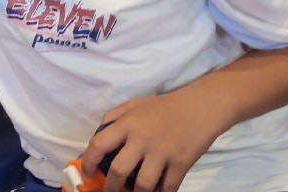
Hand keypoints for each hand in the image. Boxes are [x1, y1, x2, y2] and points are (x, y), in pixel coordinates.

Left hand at [78, 88, 226, 191]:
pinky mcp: (181, 163)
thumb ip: (113, 117)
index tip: (87, 173)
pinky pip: (168, 188)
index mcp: (127, 123)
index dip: (88, 162)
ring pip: (143, 185)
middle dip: (110, 187)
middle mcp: (142, 139)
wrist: (201, 107)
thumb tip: (96, 136)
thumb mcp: (134, 104)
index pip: (99, 144)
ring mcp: (163, 153)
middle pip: (118, 171)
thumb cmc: (165, 106)